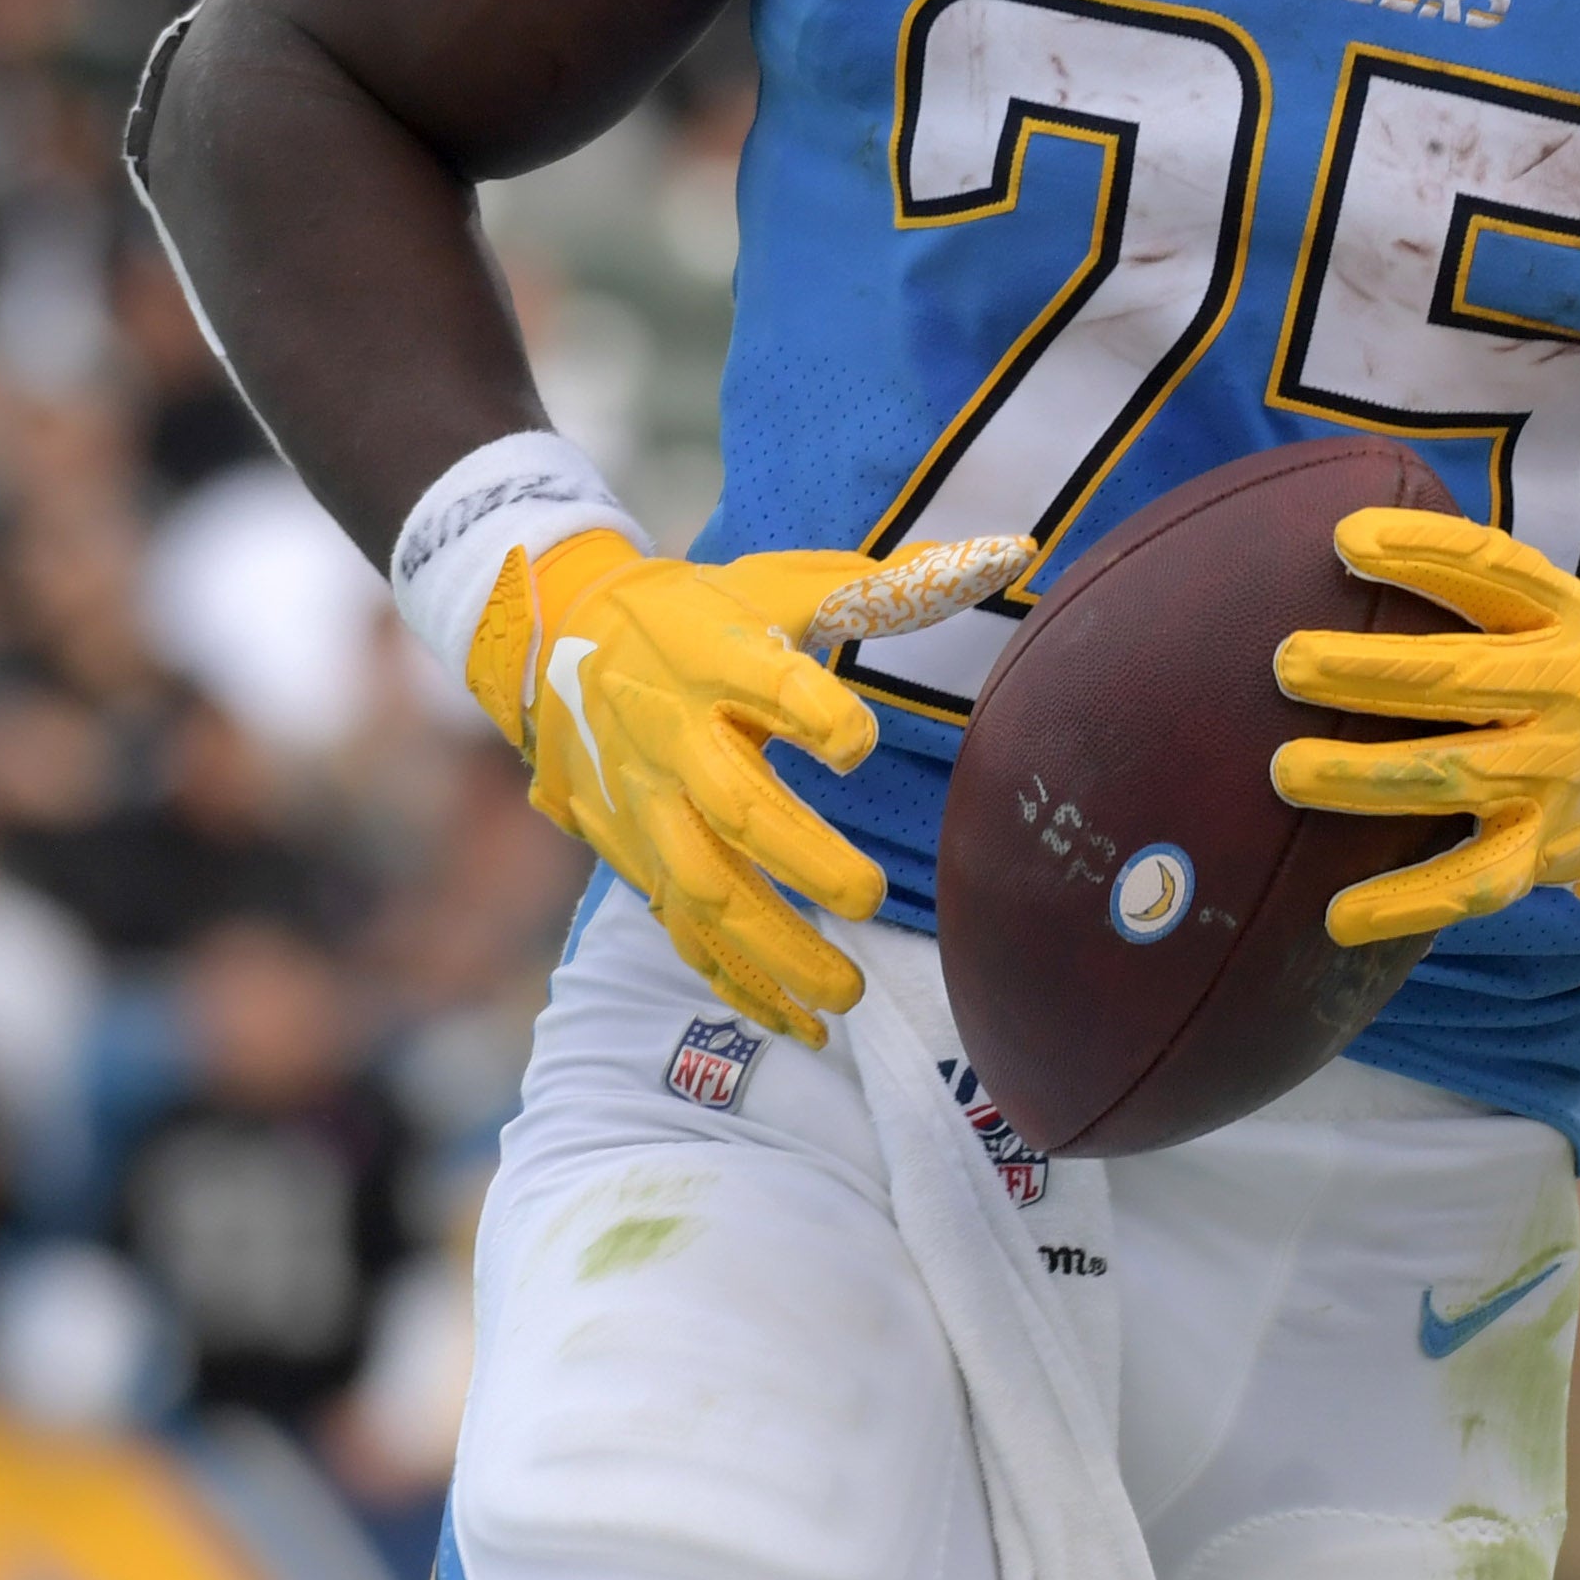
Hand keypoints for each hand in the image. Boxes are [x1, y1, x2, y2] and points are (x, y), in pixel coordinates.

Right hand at [470, 529, 1026, 1044]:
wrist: (565, 641)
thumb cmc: (708, 613)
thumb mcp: (787, 583)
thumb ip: (898, 584)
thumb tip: (1015, 552)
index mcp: (715, 655)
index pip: (763, 683)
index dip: (808, 713)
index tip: (860, 744)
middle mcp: (674, 734)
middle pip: (730, 806)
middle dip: (797, 859)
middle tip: (869, 898)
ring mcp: (649, 805)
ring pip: (701, 889)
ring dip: (771, 949)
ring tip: (848, 993)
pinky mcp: (636, 857)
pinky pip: (681, 934)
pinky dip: (737, 986)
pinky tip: (800, 1027)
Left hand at [1269, 509, 1579, 945]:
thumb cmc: (1579, 670)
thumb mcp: (1558, 609)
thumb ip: (1476, 575)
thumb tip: (1347, 535)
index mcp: (1568, 624)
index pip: (1496, 573)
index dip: (1422, 552)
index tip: (1345, 542)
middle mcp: (1568, 698)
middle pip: (1461, 679)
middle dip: (1369, 671)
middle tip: (1288, 664)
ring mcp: (1556, 780)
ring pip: (1454, 777)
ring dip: (1366, 777)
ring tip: (1288, 770)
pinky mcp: (1542, 852)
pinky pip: (1471, 883)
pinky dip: (1406, 902)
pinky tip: (1337, 915)